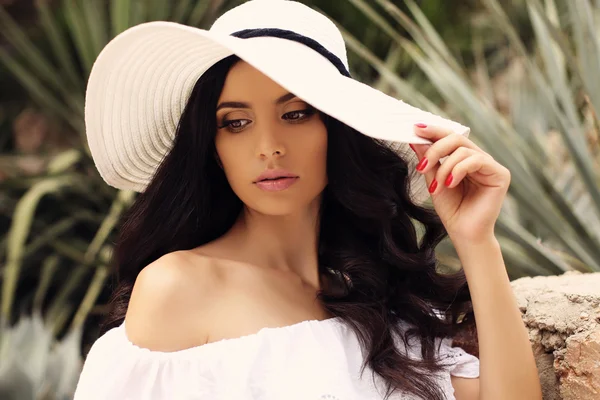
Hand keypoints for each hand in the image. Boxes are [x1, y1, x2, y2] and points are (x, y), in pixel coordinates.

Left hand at [410, 124, 510, 241]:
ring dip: (445, 168)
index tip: (416, 128)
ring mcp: (490, 165)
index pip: (450, 137)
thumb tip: (416, 139)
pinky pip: (476, 160)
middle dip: (435, 149)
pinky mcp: (500, 174)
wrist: (464, 234)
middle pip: (456, 138)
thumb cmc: (451, 209)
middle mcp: (479, 158)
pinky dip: (458, 170)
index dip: (434, 131)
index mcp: (464, 159)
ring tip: (437, 187)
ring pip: (463, 150)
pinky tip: (450, 184)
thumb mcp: (434, 180)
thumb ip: (429, 160)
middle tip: (421, 166)